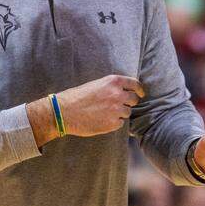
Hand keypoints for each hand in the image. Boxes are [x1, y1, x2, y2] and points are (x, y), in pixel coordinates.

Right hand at [29, 74, 144, 144]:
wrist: (64, 112)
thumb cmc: (77, 97)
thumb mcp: (96, 85)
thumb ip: (111, 87)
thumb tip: (125, 92)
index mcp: (113, 82)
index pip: (135, 84)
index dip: (139, 90)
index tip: (140, 94)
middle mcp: (117, 95)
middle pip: (134, 100)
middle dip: (129, 103)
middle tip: (118, 105)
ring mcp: (116, 110)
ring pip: (127, 112)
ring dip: (120, 113)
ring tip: (104, 113)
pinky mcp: (113, 123)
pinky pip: (120, 123)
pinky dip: (114, 123)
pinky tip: (101, 120)